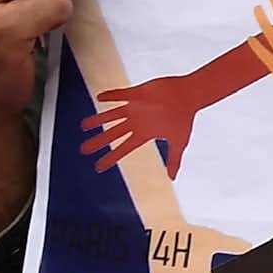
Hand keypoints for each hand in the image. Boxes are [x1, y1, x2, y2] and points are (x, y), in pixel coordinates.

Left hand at [82, 70, 208, 175]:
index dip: (110, 158)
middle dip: (98, 142)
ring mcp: (135, 107)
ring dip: (97, 120)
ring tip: (83, 126)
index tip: (98, 167)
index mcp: (144, 133)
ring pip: (111, 115)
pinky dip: (110, 96)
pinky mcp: (137, 93)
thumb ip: (173, 159)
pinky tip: (99, 98)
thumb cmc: (184, 117)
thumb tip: (172, 178)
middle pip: (113, 133)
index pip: (123, 148)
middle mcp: (137, 121)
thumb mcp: (179, 141)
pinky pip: (120, 95)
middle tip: (83, 150)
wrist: (189, 94)